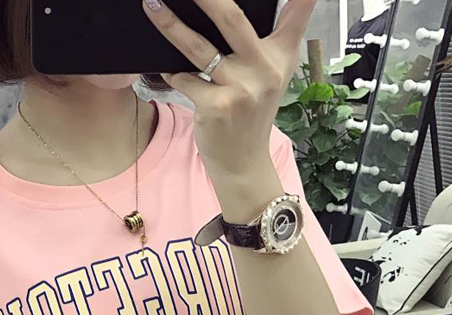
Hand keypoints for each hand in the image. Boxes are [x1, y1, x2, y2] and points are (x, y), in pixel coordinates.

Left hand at [142, 0, 315, 190]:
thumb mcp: (272, 75)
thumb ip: (271, 39)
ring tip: (152, 6)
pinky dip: (172, 72)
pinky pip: (185, 79)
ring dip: (171, 25)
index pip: (299, 11)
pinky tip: (167, 67)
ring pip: (199, 47)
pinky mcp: (216, 107)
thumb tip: (234, 9)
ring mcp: (240, 89)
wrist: (243, 161)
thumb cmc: (252, 114)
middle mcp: (264, 69)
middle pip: (232, 18)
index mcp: (281, 55)